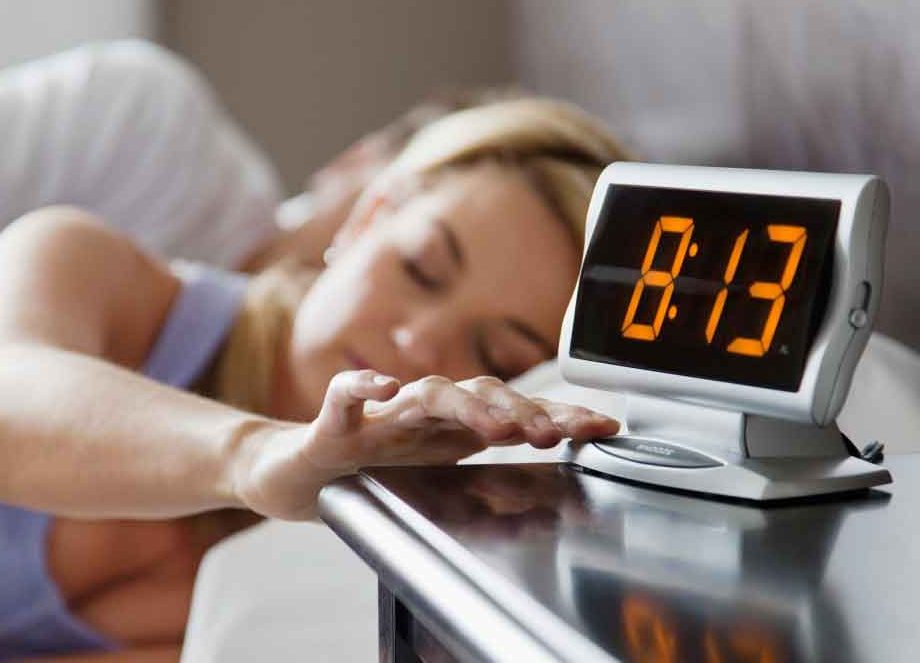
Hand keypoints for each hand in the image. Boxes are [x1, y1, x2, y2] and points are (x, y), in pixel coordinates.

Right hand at [231, 370, 619, 519]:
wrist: (301, 471)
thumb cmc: (374, 466)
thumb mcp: (440, 474)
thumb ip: (487, 473)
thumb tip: (549, 495)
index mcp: (453, 425)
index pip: (515, 410)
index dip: (561, 416)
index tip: (604, 426)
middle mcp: (423, 412)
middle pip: (479, 395)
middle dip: (522, 412)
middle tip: (552, 435)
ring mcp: (380, 416)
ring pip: (426, 394)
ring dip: (465, 405)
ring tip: (495, 426)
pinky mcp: (333, 425)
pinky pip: (343, 397)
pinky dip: (360, 389)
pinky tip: (379, 389)